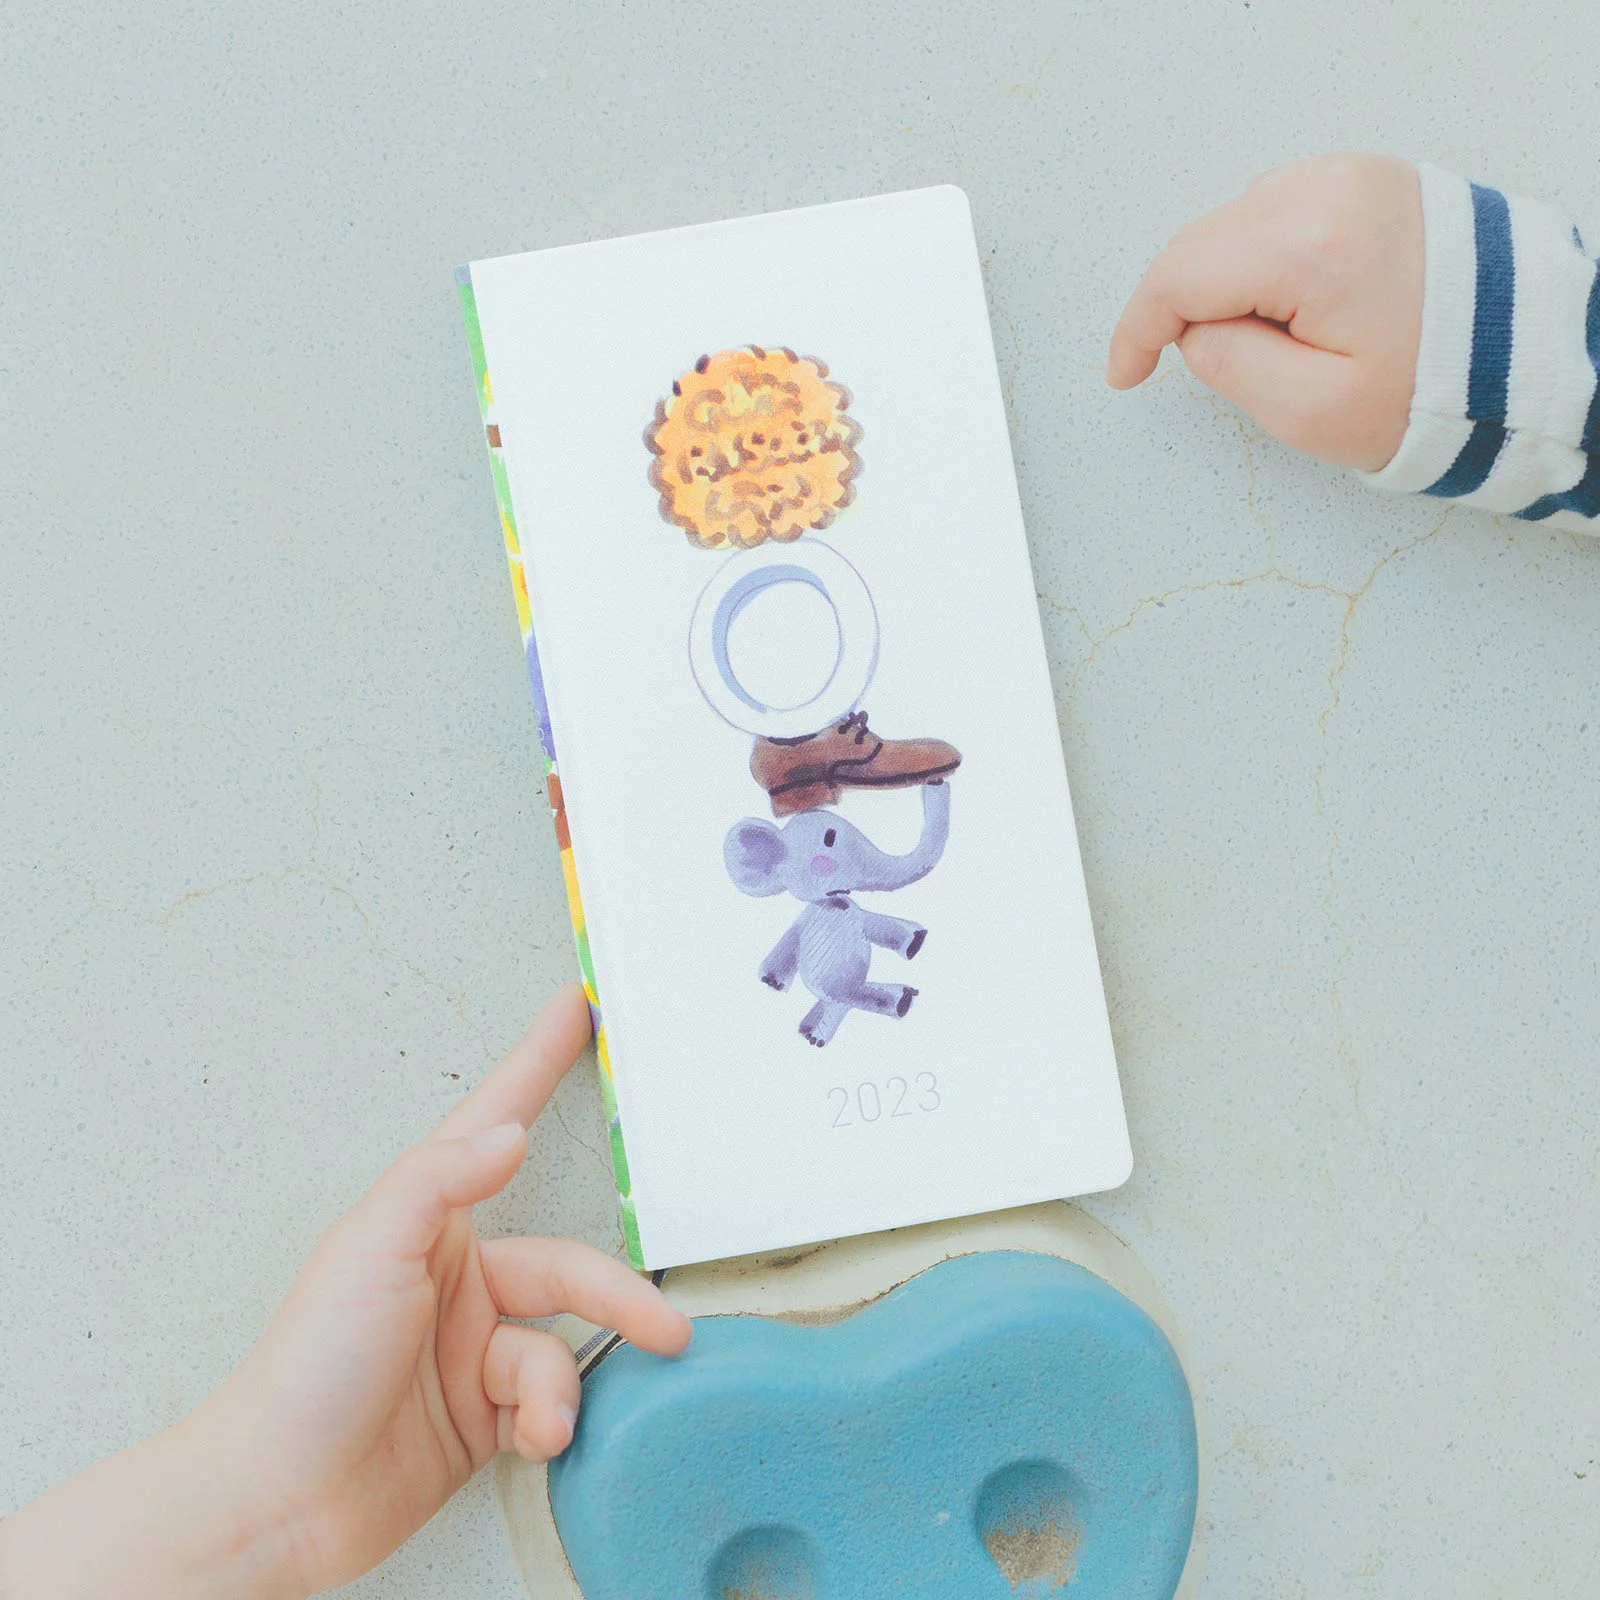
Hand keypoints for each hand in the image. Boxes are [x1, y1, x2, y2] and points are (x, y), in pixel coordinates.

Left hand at [0, 984, 690, 1597]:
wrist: (280, 1500)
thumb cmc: (307, 1366)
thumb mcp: (370, 1250)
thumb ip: (442, 1181)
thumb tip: (509, 1132)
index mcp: (429, 1220)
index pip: (494, 1123)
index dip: (538, 1064)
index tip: (577, 1007)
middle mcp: (460, 1278)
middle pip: (567, 1269)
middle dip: (617, 1300)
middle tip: (666, 1327)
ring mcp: (473, 1348)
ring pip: (560, 1346)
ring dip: (556, 1386)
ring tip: (542, 1421)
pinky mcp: (485, 1417)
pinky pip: (549, 1403)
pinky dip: (546, 1422)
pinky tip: (527, 1441)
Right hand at [1107, 153, 1423, 471]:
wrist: (1520, 354)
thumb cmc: (1425, 390)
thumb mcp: (1309, 411)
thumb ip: (1227, 366)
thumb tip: (1194, 331)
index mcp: (1308, 245)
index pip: (1179, 275)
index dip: (1137, 329)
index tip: (1125, 375)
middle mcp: (1326, 189)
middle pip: (1201, 244)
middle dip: (1186, 307)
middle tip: (1220, 366)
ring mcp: (1349, 174)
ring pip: (1234, 225)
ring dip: (1227, 280)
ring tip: (1278, 337)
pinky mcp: (1366, 178)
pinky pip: (1278, 211)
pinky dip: (1264, 255)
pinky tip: (1297, 300)